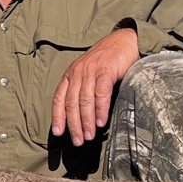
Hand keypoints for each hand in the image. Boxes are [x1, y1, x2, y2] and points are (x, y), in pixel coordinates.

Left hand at [50, 26, 140, 146]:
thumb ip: (84, 90)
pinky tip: (100, 122)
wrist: (125, 40)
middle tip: (77, 141)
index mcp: (71, 74)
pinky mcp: (105, 70)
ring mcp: (91, 70)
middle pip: (71, 103)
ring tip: (89, 136)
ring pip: (84, 101)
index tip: (58, 133)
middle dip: (73, 125)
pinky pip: (100, 94)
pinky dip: (99, 110)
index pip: (59, 98)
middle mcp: (77, 72)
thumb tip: (82, 116)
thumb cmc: (108, 60)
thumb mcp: (90, 73)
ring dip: (86, 122)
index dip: (57, 116)